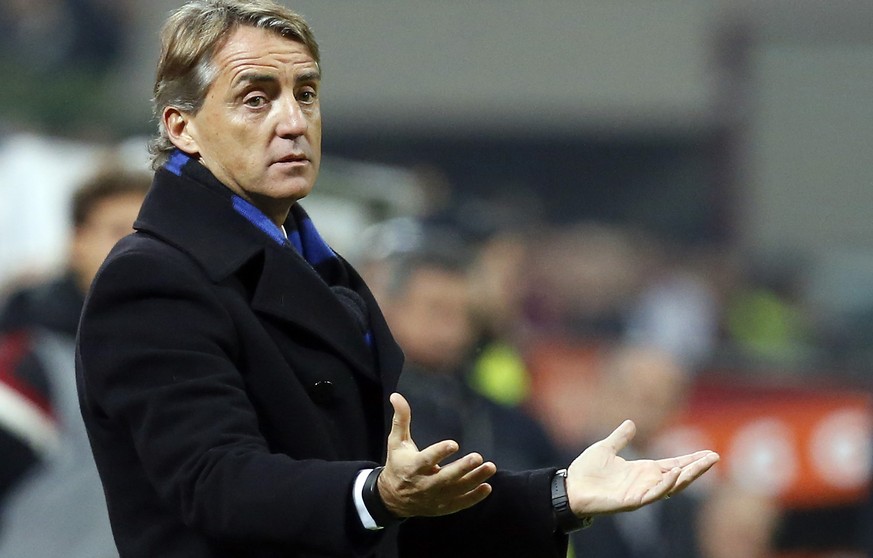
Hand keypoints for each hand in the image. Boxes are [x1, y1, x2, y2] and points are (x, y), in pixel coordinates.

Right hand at [377, 392, 496, 517]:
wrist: (393, 498)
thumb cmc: (398, 464)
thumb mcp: (396, 442)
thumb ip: (400, 419)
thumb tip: (396, 395)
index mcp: (412, 467)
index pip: (427, 459)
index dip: (439, 452)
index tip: (454, 443)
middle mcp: (423, 484)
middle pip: (445, 478)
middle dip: (462, 468)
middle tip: (478, 456)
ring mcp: (434, 498)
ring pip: (456, 490)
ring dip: (474, 479)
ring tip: (491, 467)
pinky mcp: (442, 507)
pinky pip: (460, 503)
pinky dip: (474, 497)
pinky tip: (487, 486)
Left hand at [566, 419, 718, 515]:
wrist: (571, 487)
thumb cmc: (586, 471)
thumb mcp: (606, 448)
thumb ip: (620, 437)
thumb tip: (630, 422)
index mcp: (643, 470)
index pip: (674, 464)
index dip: (691, 459)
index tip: (709, 453)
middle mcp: (646, 482)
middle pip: (679, 475)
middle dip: (697, 468)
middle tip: (714, 457)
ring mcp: (641, 492)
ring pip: (670, 486)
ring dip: (686, 476)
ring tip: (701, 464)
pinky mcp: (632, 501)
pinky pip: (653, 494)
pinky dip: (665, 485)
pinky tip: (675, 474)